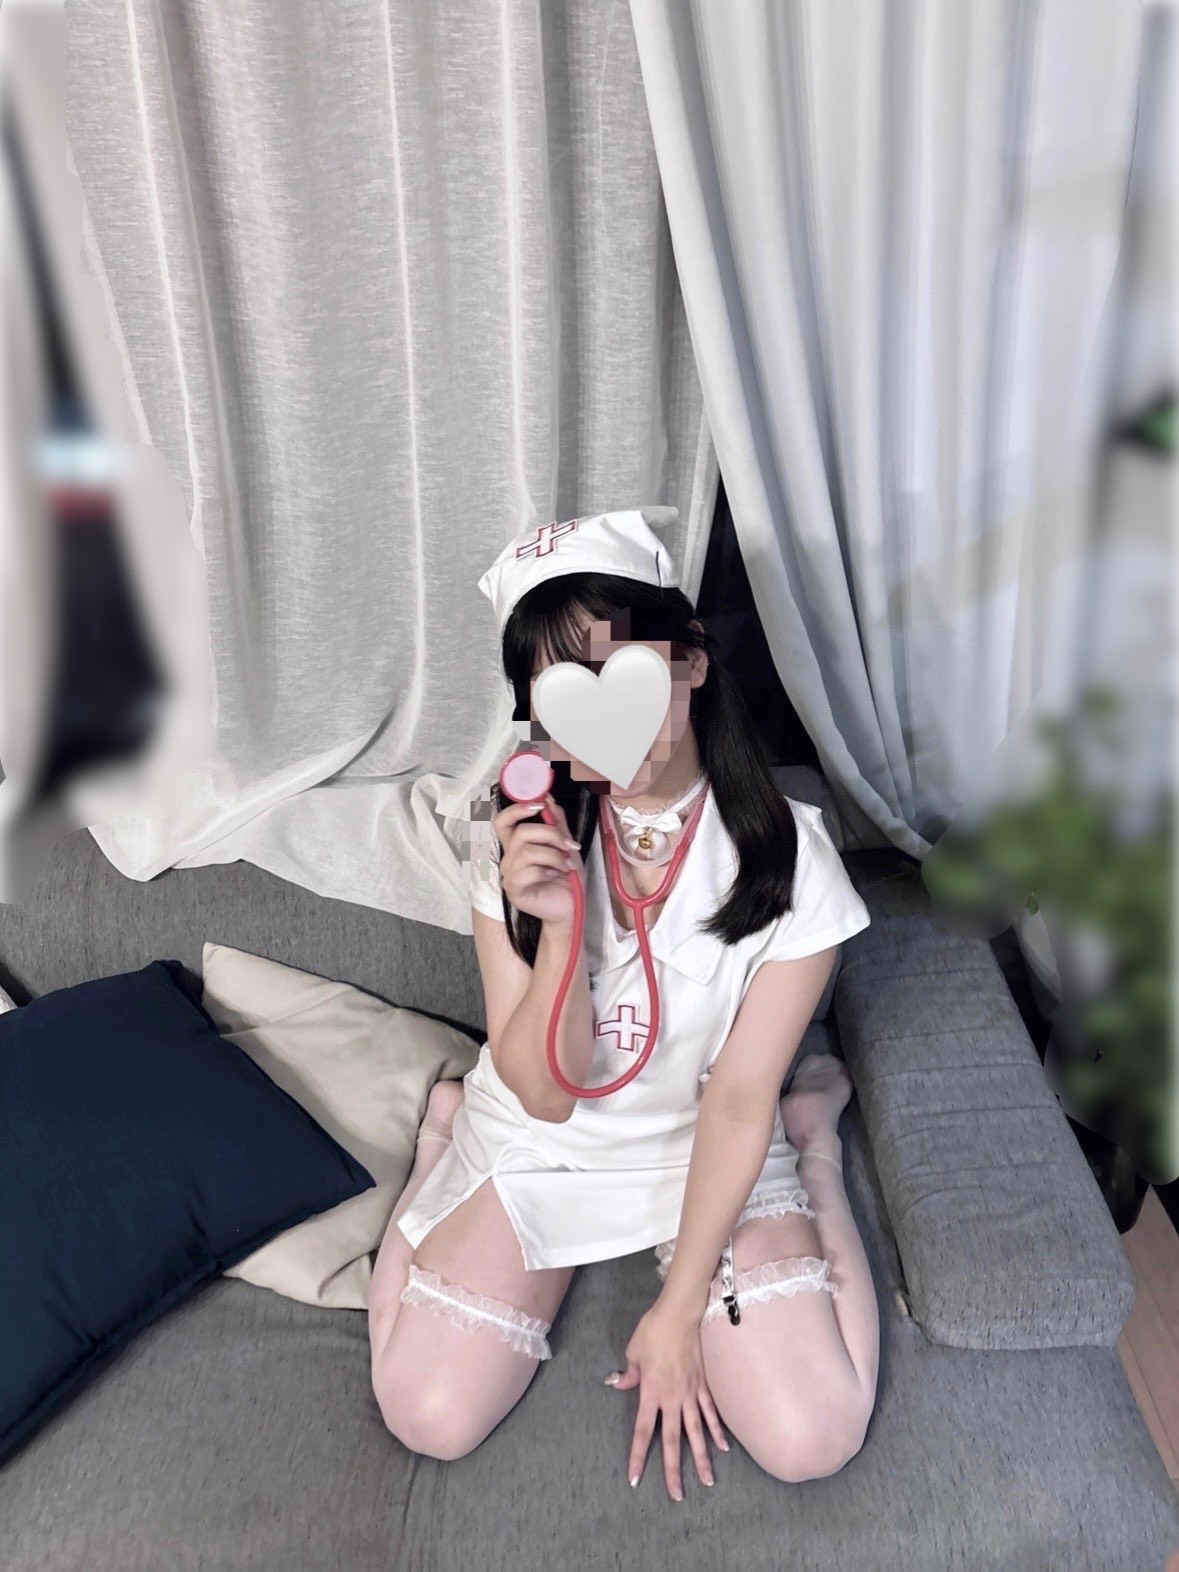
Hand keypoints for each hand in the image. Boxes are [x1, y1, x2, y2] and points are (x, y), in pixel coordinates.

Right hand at [493, 791, 582, 926]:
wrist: (571, 907)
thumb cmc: (566, 878)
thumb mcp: (565, 845)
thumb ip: (556, 822)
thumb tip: (548, 797)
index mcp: (517, 845)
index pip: (502, 821)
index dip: (516, 809)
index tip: (540, 805)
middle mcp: (509, 858)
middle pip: (521, 832)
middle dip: (550, 834)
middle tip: (569, 845)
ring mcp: (509, 875)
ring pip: (527, 851)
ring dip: (553, 855)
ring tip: (566, 864)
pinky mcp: (514, 890)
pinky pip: (528, 872)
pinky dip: (547, 870)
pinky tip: (555, 876)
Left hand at [605, 1302, 729, 1498]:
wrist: (680, 1314)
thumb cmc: (653, 1331)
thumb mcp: (633, 1352)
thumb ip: (629, 1373)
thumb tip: (618, 1385)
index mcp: (651, 1392)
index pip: (643, 1431)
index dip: (639, 1456)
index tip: (635, 1478)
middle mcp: (672, 1399)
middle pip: (672, 1441)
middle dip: (673, 1470)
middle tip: (677, 1496)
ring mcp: (691, 1393)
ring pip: (696, 1432)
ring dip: (701, 1458)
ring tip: (708, 1481)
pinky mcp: (704, 1385)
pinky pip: (711, 1412)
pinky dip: (717, 1430)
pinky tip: (724, 1447)